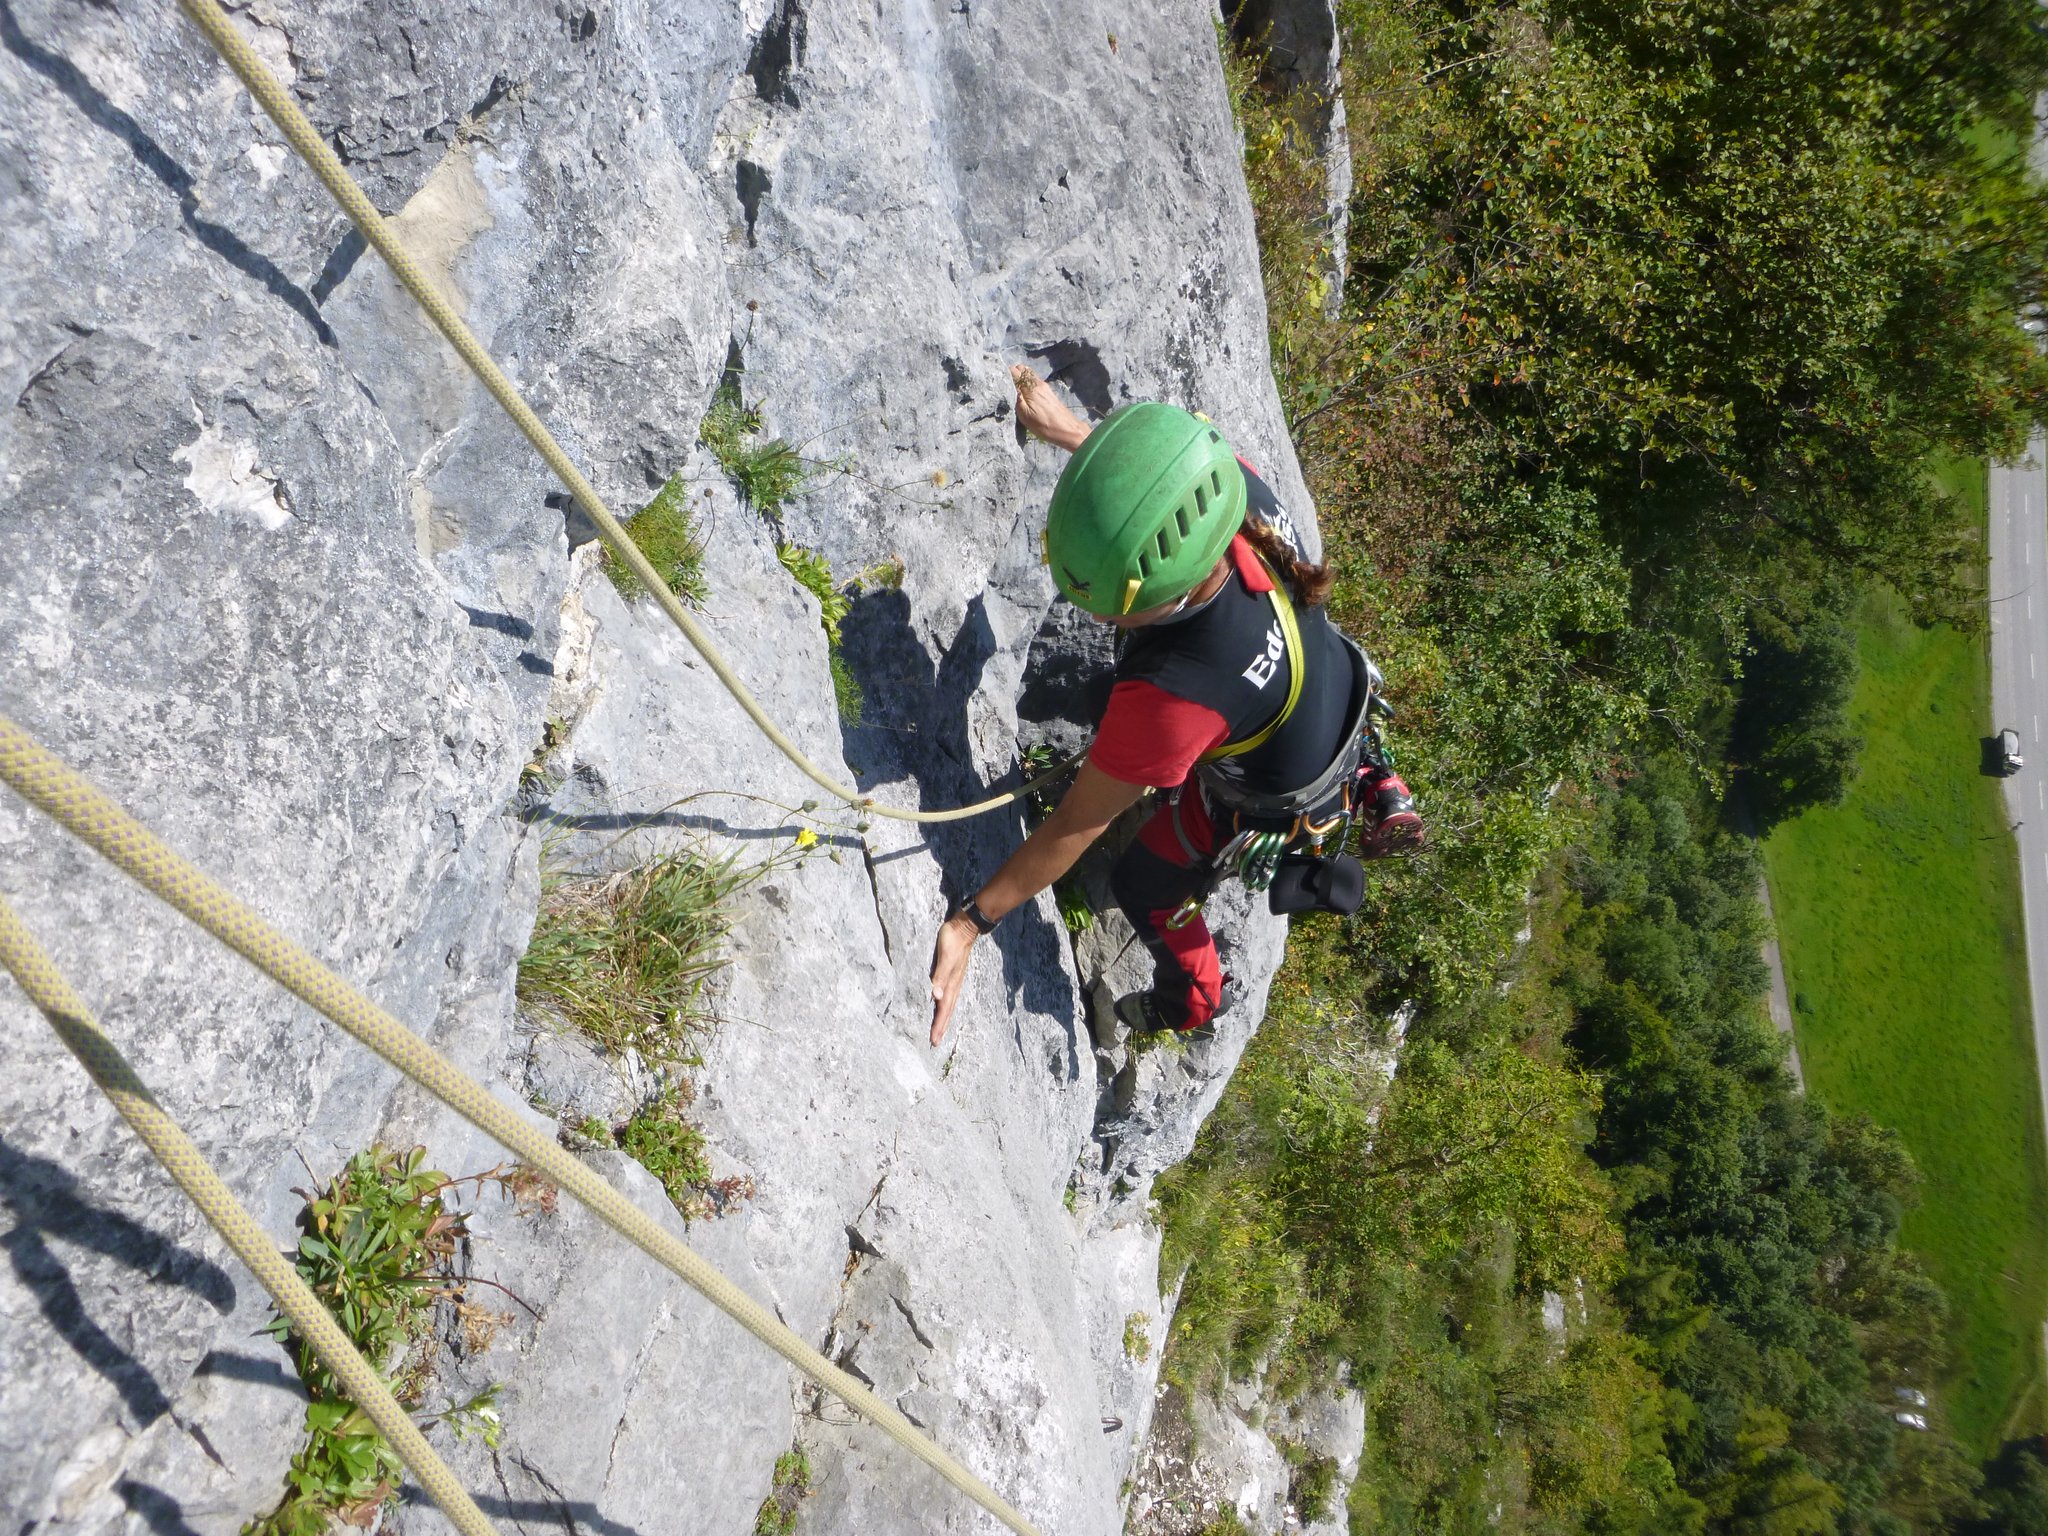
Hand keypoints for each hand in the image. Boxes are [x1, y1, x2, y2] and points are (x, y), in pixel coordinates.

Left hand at [929, 913, 978, 1045]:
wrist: (965, 926)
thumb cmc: (953, 939)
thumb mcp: (945, 956)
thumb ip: (940, 975)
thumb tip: (936, 996)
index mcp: (952, 983)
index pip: (943, 1008)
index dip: (938, 1024)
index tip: (934, 1040)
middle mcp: (954, 984)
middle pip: (947, 1010)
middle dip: (941, 1026)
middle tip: (935, 1042)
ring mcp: (954, 979)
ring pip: (948, 1004)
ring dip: (943, 1018)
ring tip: (939, 1030)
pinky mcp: (952, 974)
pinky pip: (948, 996)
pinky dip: (944, 1006)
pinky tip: (941, 1005)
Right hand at [1012, 364, 1090, 450]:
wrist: (1067, 430)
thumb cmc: (1044, 426)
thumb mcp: (1025, 415)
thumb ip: (1016, 398)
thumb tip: (1008, 385)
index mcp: (1030, 387)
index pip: (1014, 370)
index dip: (1006, 374)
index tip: (1001, 383)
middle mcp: (1037, 383)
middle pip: (1022, 369)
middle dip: (1013, 374)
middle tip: (1007, 386)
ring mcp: (1044, 386)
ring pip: (1029, 374)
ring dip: (1021, 378)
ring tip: (1015, 391)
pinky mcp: (1048, 391)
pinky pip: (1034, 381)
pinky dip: (1027, 383)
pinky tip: (1025, 395)